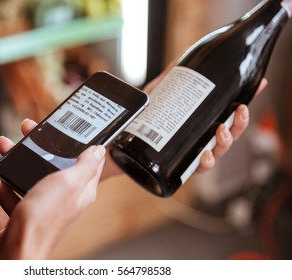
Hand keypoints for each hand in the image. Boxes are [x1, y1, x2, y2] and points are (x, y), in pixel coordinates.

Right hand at [0, 119, 104, 258]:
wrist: (17, 250)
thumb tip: (99, 150)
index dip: (78, 141)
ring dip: (15, 158)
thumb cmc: (45, 217)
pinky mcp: (24, 212)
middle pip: (53, 163)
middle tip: (27, 128)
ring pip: (30, 174)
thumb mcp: (70, 183)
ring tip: (2, 143)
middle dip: (39, 145)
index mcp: (80, 189)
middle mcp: (63, 196)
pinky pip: (10, 190)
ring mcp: (43, 204)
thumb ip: (85, 166)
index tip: (66, 126)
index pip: (86, 161)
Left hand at [101, 61, 267, 179]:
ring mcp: (185, 156)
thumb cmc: (135, 122)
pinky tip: (204, 156)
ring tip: (222, 131)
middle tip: (239, 111)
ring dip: (224, 143)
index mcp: (195, 126)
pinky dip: (202, 164)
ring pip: (215, 154)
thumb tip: (180, 57)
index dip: (242, 104)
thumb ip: (168, 79)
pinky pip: (193, 170)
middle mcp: (194, 142)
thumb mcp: (154, 97)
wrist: (111, 144)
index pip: (225, 116)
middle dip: (238, 125)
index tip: (257, 87)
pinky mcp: (173, 170)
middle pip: (226, 136)